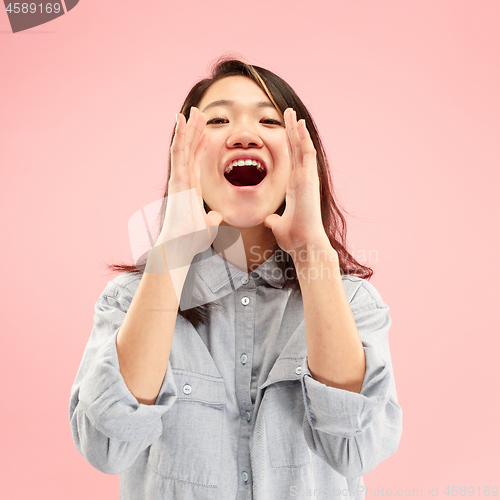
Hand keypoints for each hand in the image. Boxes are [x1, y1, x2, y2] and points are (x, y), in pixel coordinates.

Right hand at [147, 108, 221, 275]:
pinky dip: (180, 134)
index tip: (206, 130)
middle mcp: (184, 179)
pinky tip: (181, 119)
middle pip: (190, 149)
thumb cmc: (191, 239)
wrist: (181, 245)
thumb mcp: (207, 225)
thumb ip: (211, 218)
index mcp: (191, 187)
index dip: (201, 144)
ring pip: (183, 146)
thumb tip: (216, 215)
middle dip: (194, 130)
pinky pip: (179, 152)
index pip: (197, 161)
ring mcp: (179, 177)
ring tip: (191, 110)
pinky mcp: (177, 178)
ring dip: (187, 127)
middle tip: (198, 112)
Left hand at [264, 108, 329, 256]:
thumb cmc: (294, 237)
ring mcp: (307, 178)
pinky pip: (306, 153)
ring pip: (302, 148)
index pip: (291, 160)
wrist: (304, 244)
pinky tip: (298, 124)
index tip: (283, 131)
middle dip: (292, 131)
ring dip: (297, 130)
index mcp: (295, 187)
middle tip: (287, 113)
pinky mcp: (309, 178)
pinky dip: (303, 138)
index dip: (288, 145)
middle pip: (297, 150)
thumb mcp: (279, 225)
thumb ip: (274, 220)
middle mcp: (303, 179)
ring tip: (291, 113)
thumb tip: (269, 220)